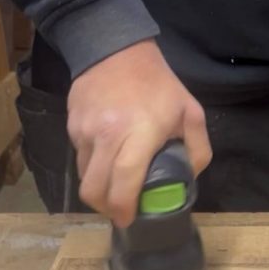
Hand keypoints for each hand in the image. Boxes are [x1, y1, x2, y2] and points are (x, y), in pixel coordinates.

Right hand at [68, 41, 210, 226]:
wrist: (114, 49)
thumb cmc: (157, 83)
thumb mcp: (189, 111)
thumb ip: (197, 148)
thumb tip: (190, 178)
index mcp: (140, 133)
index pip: (124, 183)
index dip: (124, 208)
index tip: (128, 220)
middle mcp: (107, 135)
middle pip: (95, 189)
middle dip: (106, 207)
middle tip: (119, 209)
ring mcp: (85, 131)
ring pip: (84, 176)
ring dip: (98, 186)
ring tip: (114, 182)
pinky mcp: (71, 126)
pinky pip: (79, 157)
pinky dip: (91, 164)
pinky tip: (106, 155)